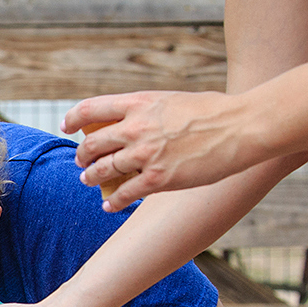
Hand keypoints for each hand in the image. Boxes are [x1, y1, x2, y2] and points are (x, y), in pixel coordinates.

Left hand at [61, 90, 250, 210]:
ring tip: (89, 180)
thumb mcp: (172, 100)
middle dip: (82, 155)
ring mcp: (145, 155)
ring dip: (91, 178)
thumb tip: (130, 120)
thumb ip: (146, 111)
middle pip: (92, 144)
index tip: (66, 126)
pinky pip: (123, 194)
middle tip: (82, 161)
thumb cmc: (213, 111)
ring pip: (102, 170)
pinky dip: (113, 202)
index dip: (72, 118)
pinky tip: (109, 206)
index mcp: (139, 103)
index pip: (91, 108)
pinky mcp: (158, 179)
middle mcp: (136, 128)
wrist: (242, 127)